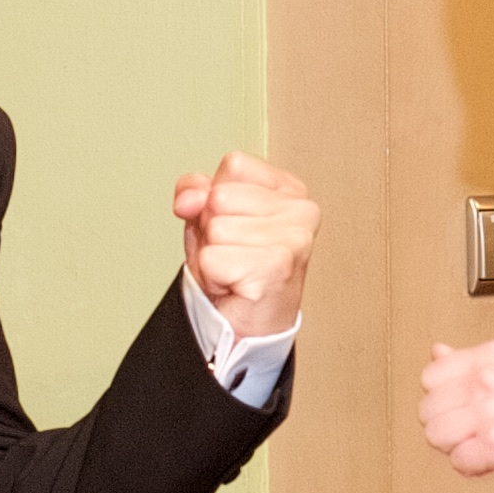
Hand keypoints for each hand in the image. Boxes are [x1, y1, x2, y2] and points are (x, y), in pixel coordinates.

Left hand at [173, 150, 315, 338]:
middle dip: (212, 229)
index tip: (233, 225)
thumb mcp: (207, 217)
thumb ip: (195, 191)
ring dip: (213, 256)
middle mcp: (301, 211)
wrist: (247, 327)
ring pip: (215, 228)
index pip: (234, 165)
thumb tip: (191, 198)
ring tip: (235, 271)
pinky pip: (213, 258)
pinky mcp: (277, 267)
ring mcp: (294, 239)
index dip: (215, 196)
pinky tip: (236, 285)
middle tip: (233, 254)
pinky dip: (213, 276)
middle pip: (220, 197)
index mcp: (290, 189)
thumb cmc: (234, 270)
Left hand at [417, 340, 493, 487]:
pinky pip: (458, 462)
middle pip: (428, 408)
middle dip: (447, 426)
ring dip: (456, 448)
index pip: (431, 374)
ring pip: (435, 436)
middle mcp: (488, 379)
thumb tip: (438, 351)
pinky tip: (493, 462)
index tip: (461, 409)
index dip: (444, 398)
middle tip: (474, 433)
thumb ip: (478, 359)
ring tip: (484, 448)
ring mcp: (492, 411)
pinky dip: (473, 469)